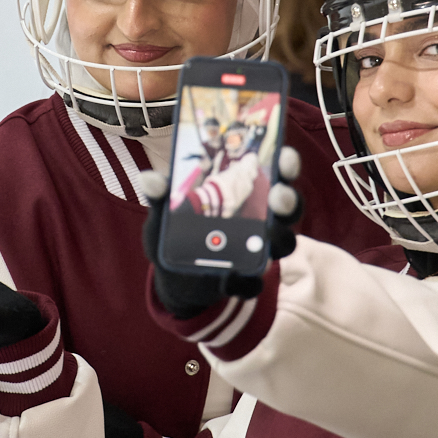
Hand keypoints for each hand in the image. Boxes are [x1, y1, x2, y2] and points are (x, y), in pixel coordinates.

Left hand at [138, 147, 303, 318]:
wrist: (174, 279)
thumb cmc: (177, 236)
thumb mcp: (165, 215)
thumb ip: (162, 198)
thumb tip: (150, 179)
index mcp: (244, 197)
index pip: (273, 176)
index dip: (285, 165)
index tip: (284, 154)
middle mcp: (260, 222)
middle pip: (286, 208)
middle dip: (288, 199)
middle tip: (278, 194)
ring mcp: (258, 252)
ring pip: (283, 244)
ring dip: (278, 238)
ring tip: (265, 234)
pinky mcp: (246, 281)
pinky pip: (254, 283)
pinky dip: (244, 282)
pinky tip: (229, 278)